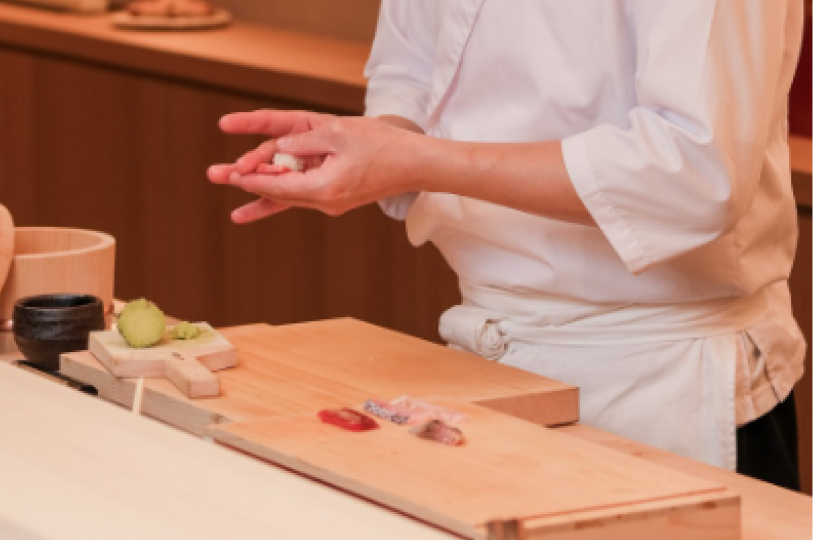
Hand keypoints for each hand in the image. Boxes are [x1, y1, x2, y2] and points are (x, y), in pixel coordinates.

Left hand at [211, 112, 419, 221]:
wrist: (414, 164)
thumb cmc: (382, 144)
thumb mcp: (339, 132)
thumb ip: (304, 142)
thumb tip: (278, 150)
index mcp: (324, 187)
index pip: (277, 184)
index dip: (250, 176)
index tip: (228, 172)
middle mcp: (324, 200)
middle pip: (277, 192)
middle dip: (247, 183)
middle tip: (215, 175)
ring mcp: (330, 202)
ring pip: (287, 199)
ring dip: (261, 196)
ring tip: (236, 216)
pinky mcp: (335, 197)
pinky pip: (300, 197)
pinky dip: (280, 200)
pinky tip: (260, 215)